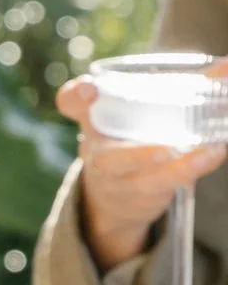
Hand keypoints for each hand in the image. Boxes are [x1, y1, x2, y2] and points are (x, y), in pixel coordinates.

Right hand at [56, 62, 227, 273]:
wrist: (114, 196)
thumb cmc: (131, 139)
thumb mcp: (142, 110)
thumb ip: (185, 86)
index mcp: (92, 119)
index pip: (71, 102)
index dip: (77, 96)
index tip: (89, 90)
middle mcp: (97, 151)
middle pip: (106, 158)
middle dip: (136, 155)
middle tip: (165, 149)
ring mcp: (114, 180)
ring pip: (141, 180)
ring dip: (176, 168)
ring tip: (208, 151)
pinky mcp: (134, 198)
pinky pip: (161, 188)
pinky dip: (188, 171)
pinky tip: (212, 155)